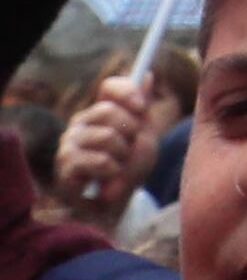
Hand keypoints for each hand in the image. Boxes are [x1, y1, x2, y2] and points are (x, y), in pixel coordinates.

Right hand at [48, 69, 152, 222]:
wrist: (117, 205)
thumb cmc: (128, 170)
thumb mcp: (143, 137)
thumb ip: (143, 108)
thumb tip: (148, 74)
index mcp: (100, 112)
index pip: (110, 86)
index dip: (129, 94)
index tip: (143, 111)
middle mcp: (80, 123)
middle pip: (108, 111)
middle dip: (130, 133)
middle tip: (129, 150)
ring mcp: (68, 144)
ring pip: (106, 136)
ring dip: (123, 156)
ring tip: (118, 168)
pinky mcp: (65, 167)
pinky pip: (99, 161)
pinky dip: (113, 171)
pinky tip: (107, 179)